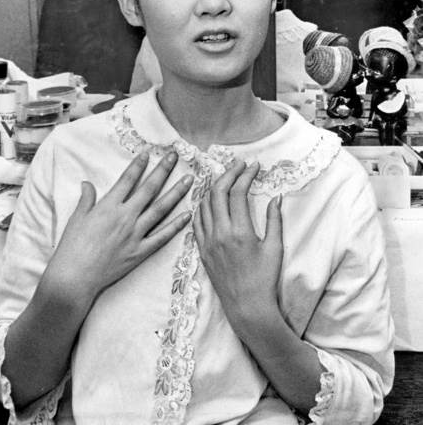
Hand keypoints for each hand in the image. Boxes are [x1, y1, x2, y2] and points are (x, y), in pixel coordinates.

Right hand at [47, 151, 192, 300]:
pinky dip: (176, 225)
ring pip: (161, 209)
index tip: (148, 153)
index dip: (138, 165)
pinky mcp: (140, 252)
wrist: (75, 277)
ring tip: (188, 180)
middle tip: (174, 156)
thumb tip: (87, 183)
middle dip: (162, 170)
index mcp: (109, 206)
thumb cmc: (72, 248)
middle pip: (149, 189)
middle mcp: (125, 217)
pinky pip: (162, 236)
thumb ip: (86, 200)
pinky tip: (187, 215)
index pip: (128, 179)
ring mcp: (135, 234)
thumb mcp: (76, 219)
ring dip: (176, 193)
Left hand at [193, 160, 282, 333]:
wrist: (247, 307)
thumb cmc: (265, 279)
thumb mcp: (274, 248)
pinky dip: (202, 206)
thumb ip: (274, 220)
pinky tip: (210, 201)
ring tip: (225, 178)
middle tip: (239, 165)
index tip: (254, 166)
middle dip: (228, 174)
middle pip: (217, 192)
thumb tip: (276, 197)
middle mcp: (220, 234)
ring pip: (204, 204)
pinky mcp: (202, 250)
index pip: (238, 192)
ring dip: (214, 187)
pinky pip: (197, 221)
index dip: (245, 175)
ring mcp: (208, 242)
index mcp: (240, 231)